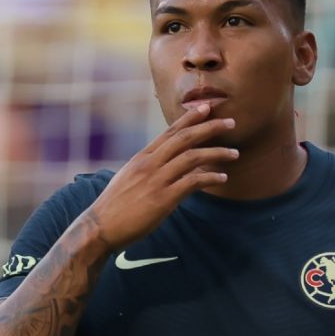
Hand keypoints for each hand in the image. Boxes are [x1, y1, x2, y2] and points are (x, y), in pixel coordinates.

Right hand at [87, 103, 239, 246]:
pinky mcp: (162, 199)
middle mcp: (149, 164)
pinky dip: (209, 178)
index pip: (169, 131)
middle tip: (231, 122)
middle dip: (209, 127)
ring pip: (192, 157)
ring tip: (234, 153)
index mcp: (142, 157)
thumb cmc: (115, 207)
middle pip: (184, 138)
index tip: (206, 107)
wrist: (100, 227)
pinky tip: (222, 178)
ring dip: (216, 153)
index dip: (190, 118)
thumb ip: (146, 169)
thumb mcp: (128, 179)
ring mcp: (156, 180)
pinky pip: (191, 182)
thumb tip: (162, 166)